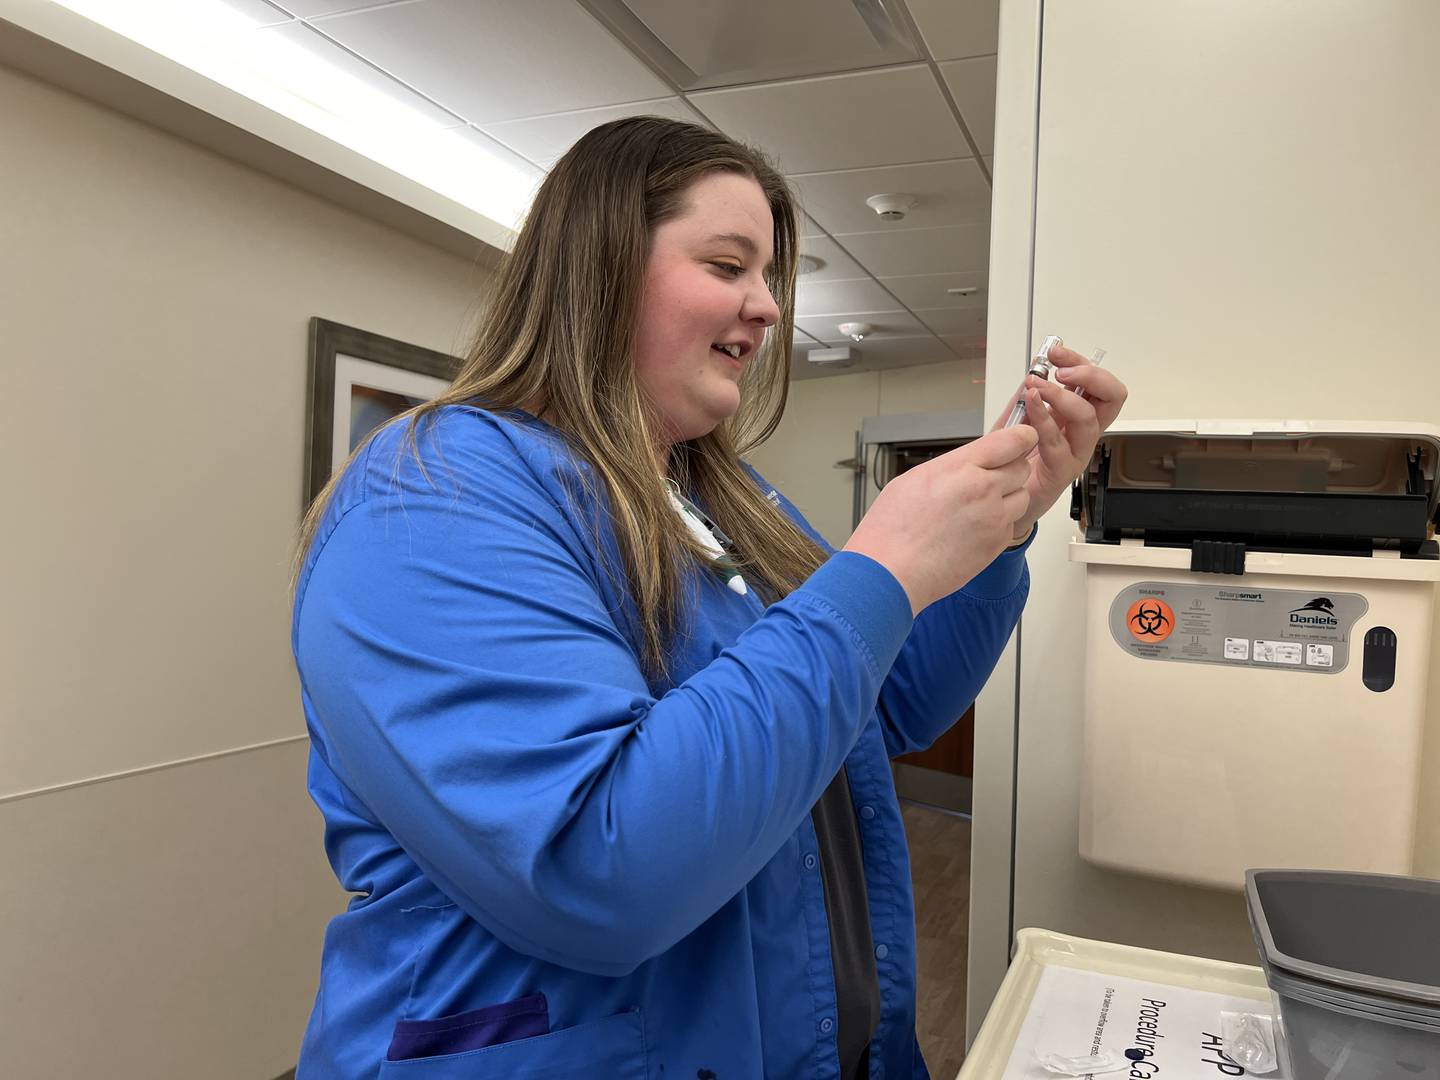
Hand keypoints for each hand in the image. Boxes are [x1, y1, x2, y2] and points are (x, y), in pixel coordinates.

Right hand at [844, 425, 1039, 614]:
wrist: (890, 571)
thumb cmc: (892, 528)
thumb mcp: (915, 479)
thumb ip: (952, 467)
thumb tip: (970, 463)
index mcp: (959, 467)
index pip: (1010, 440)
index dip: (1022, 436)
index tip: (1023, 437)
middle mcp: (982, 489)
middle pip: (1021, 468)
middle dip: (1011, 469)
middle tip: (991, 478)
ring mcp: (993, 518)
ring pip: (1022, 497)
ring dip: (1008, 498)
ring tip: (978, 508)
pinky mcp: (996, 543)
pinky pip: (1011, 525)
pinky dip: (998, 525)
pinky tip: (972, 530)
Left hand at [995, 345, 1127, 539]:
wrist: (1003, 498)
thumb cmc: (1015, 459)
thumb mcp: (1017, 419)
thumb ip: (1026, 396)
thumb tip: (1034, 368)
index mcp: (1079, 416)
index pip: (1099, 384)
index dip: (1083, 364)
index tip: (1056, 352)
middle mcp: (1084, 433)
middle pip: (1110, 397)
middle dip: (1089, 375)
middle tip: (1062, 369)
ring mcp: (1076, 453)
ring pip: (1088, 419)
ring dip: (1063, 396)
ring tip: (1038, 387)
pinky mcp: (1060, 471)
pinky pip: (1058, 443)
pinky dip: (1043, 419)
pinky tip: (1030, 404)